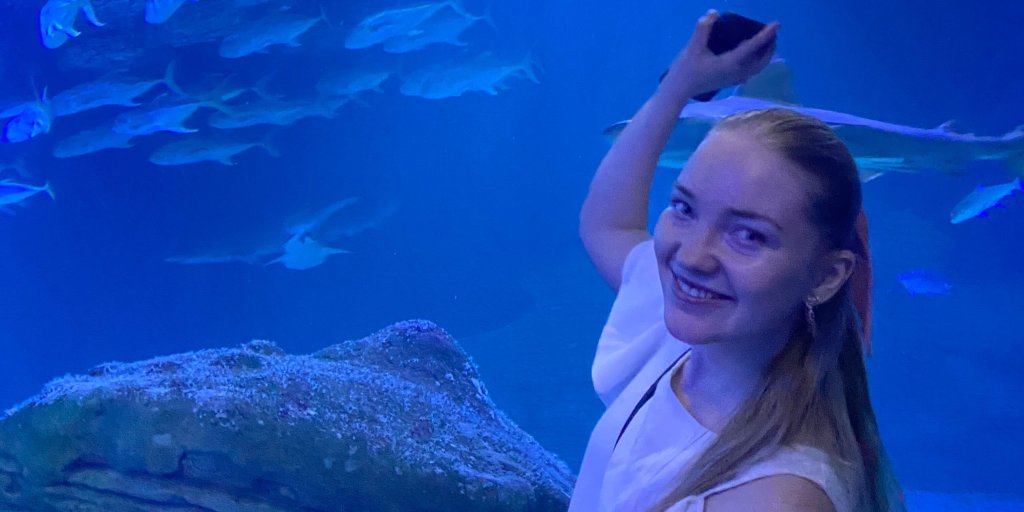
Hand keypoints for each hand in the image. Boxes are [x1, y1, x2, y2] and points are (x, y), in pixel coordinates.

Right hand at [659, 10, 779, 100]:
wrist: (678, 92)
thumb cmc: (686, 71)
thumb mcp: (693, 48)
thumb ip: (703, 29)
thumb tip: (713, 13)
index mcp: (731, 63)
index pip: (753, 47)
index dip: (766, 34)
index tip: (776, 24)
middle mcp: (737, 72)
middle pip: (761, 60)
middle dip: (770, 46)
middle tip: (773, 33)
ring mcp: (734, 79)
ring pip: (757, 68)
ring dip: (765, 55)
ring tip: (767, 43)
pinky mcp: (729, 81)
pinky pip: (750, 71)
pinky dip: (757, 62)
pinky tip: (753, 56)